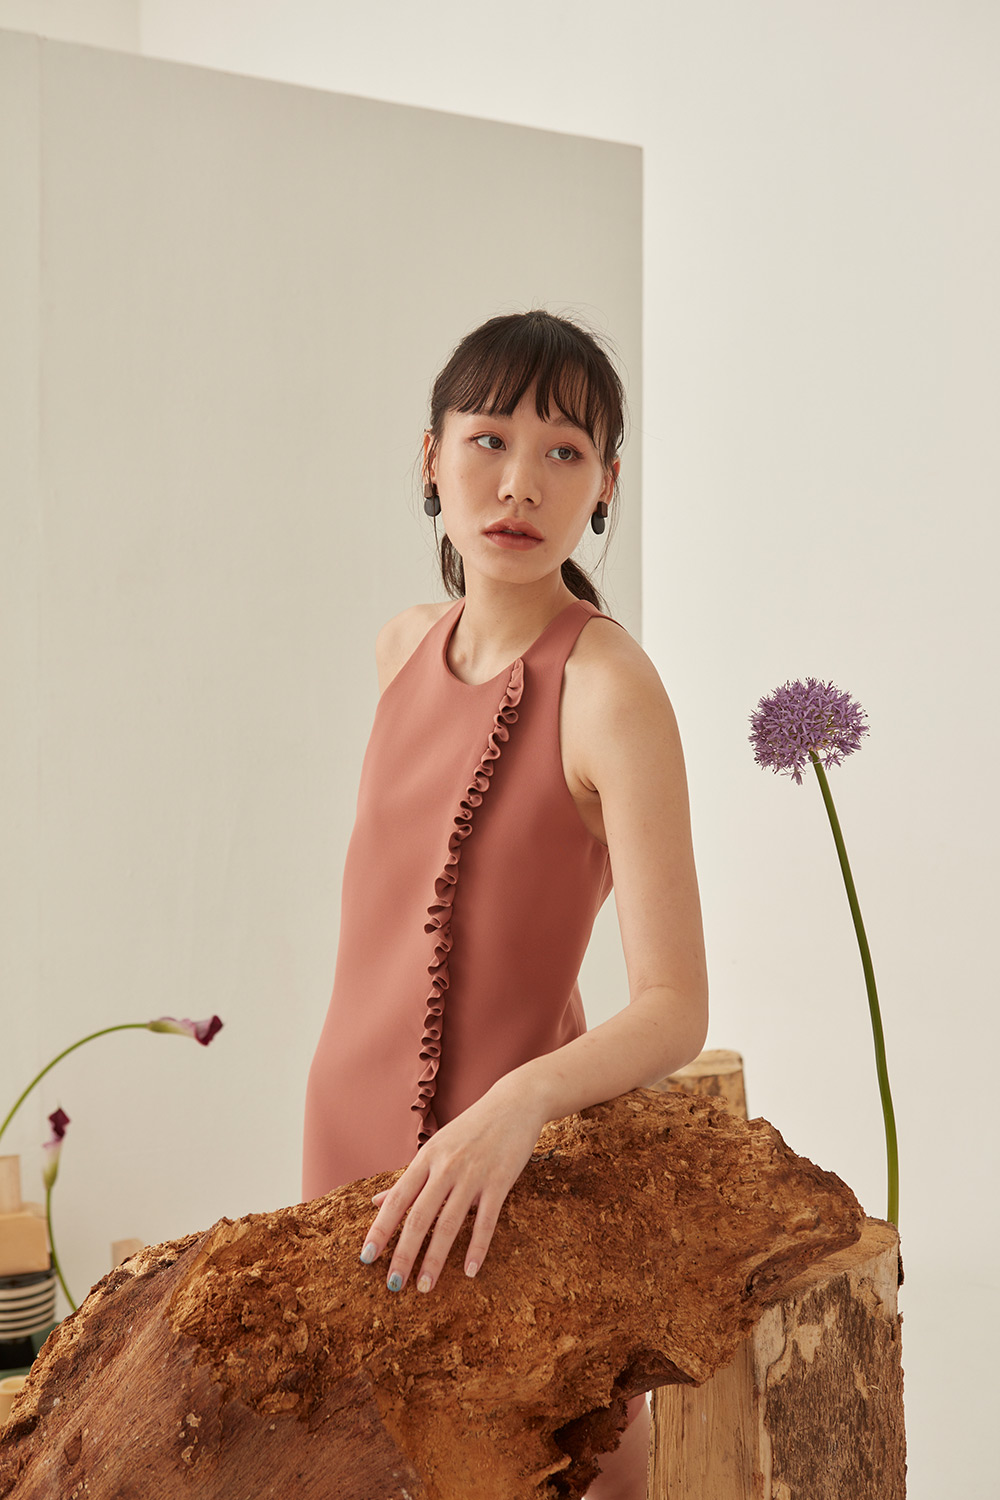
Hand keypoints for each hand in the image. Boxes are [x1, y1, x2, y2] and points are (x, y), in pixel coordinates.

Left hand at [358, 1074, 545, 1293]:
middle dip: (404, 1253)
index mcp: (426, 1158)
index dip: (380, 1229)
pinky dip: (477, 1248)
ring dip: (435, 1258)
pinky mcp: (500, 1181)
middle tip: (393, 1285)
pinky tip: (469, 1271)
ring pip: (450, 1223)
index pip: (397, 1200)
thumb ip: (409, 1178)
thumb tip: (376, 1202)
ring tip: (425, 1287)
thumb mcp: (435, 1148)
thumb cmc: (470, 1129)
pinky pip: (486, 1221)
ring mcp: (473, 1175)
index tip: (366, 1257)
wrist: (513, 1104)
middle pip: (419, 1216)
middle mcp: (446, 1167)